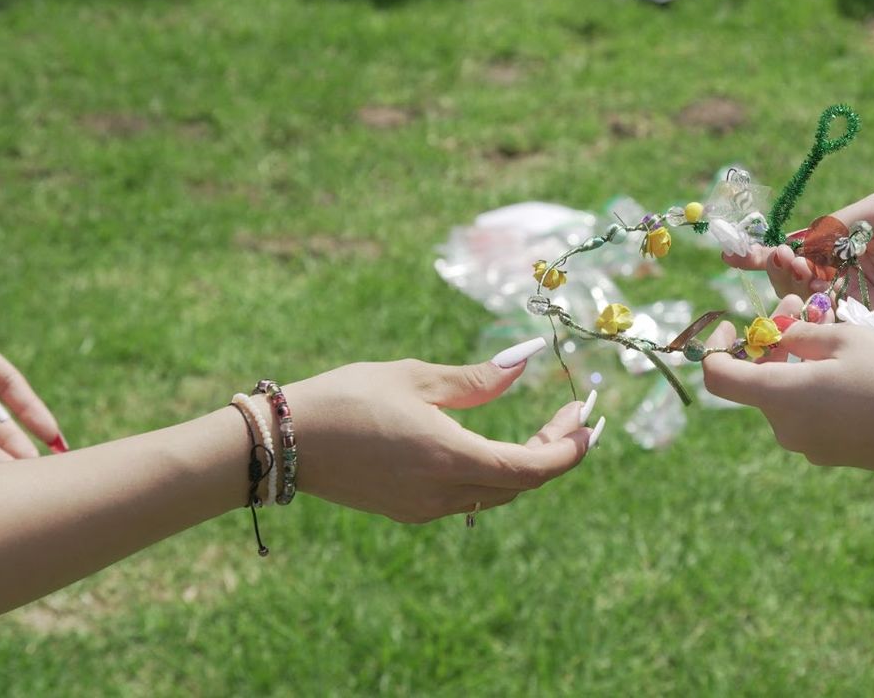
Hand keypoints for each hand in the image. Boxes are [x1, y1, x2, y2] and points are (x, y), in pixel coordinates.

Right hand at [287, 338, 601, 523]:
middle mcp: (442, 493)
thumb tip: (526, 363)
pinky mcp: (408, 510)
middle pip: (522, 483)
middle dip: (557, 451)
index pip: (532, 468)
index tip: (589, 418)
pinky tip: (499, 445)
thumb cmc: (348, 397)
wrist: (285, 442)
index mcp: (449, 457)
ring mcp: (425, 508)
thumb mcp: (417, 379)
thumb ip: (478, 379)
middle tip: (575, 414)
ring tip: (549, 426)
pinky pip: (468, 497)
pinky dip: (496, 473)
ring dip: (528, 464)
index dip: (569, 448)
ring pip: (497, 494)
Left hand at [701, 301, 873, 479]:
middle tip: (802, 307)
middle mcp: (784, 427)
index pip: (716, 376)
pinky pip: (807, 411)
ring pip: (784, 392)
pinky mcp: (830, 452)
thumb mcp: (843, 337)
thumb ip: (799, 332)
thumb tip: (777, 334)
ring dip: (794, 360)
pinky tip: (850, 368)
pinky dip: (813, 385)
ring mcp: (807, 444)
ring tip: (831, 331)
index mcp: (778, 396)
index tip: (732, 322)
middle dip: (771, 340)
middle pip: (756, 379)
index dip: (714, 346)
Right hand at [723, 193, 873, 335]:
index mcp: (846, 245)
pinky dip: (817, 318)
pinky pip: (837, 327)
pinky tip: (810, 304)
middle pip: (796, 282)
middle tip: (777, 260)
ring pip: (810, 306)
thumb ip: (834, 228)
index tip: (732, 255)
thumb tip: (793, 241)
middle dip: (778, 271)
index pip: (796, 252)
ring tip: (795, 270)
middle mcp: (847, 276)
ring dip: (794, 290)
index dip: (763, 255)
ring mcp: (859, 303)